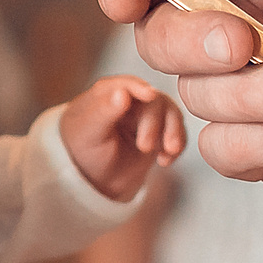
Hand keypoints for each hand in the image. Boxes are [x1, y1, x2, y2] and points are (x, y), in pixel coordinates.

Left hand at [58, 75, 185, 200]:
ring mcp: (149, 116)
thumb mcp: (89, 131)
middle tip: (144, 147)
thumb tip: (122, 92)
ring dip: (173, 132)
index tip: (149, 96)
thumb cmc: (84, 148)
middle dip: (152, 124)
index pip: (128, 84)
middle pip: (153, 102)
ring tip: (169, 151)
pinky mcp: (162, 134)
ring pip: (171, 115)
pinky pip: (178, 135)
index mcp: (110, 92)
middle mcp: (133, 100)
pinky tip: (164, 161)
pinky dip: (176, 147)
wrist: (95, 178)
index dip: (140, 88)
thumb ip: (105, 110)